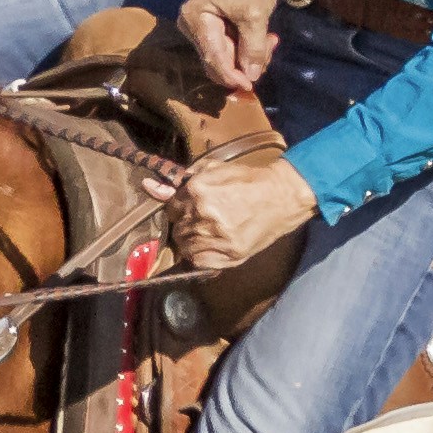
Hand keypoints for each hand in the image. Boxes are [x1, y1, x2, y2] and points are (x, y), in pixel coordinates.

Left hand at [167, 146, 318, 272]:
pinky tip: (212, 246)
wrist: (282, 196)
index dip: (180, 210)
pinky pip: (199, 262)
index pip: (171, 208)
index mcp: (197, 191)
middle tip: (203, 221)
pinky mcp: (230, 254)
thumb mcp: (216, 170)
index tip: (191, 210)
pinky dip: (201, 256)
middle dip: (186, 225)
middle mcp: (203, 215)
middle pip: (177, 228)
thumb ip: (183, 178)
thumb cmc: (250, 180)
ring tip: (209, 233)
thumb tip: (149, 186)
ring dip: (192, 242)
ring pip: (185, 247)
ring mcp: (216, 237)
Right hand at [177, 0, 281, 99]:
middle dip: (244, 64)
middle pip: (217, 62)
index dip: (232, 76)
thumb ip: (253, 47)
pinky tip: (263, 40)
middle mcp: (191, 27)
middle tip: (269, 50)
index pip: (213, 59)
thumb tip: (251, 77)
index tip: (252, 85)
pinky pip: (228, 50)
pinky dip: (246, 49)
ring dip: (249, 56)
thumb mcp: (255, 14)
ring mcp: (199, 30)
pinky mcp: (210, 31)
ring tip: (269, 40)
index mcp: (196, 20)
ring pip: (225, 59)